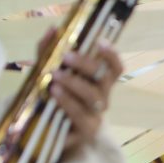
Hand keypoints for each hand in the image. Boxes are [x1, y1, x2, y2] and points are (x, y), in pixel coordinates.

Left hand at [43, 29, 122, 155]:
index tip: (100, 41)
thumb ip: (49, 53)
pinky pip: (81, 115)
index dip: (111, 55)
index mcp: (98, 82)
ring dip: (75, 83)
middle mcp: (103, 97)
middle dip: (86, 65)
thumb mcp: (49, 73)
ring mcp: (97, 114)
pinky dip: (68, 102)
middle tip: (66, 56)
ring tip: (54, 76)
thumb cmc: (54, 100)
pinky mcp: (86, 130)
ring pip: (94, 96)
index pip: (115, 67)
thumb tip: (52, 29)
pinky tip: (54, 94)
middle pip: (104, 78)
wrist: (48, 133)